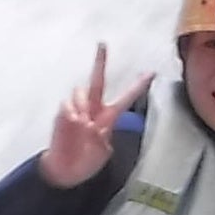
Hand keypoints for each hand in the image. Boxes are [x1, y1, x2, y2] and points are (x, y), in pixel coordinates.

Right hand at [43, 44, 146, 189]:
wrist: (65, 170)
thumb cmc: (85, 161)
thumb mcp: (102, 154)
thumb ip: (100, 138)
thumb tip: (89, 123)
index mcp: (108, 118)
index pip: (126, 99)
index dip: (138, 86)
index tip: (151, 72)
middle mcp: (93, 109)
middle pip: (97, 81)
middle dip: (100, 62)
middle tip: (102, 44)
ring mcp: (77, 109)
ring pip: (81, 92)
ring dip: (82, 106)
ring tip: (81, 125)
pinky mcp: (63, 112)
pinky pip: (67, 105)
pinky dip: (70, 114)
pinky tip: (72, 125)